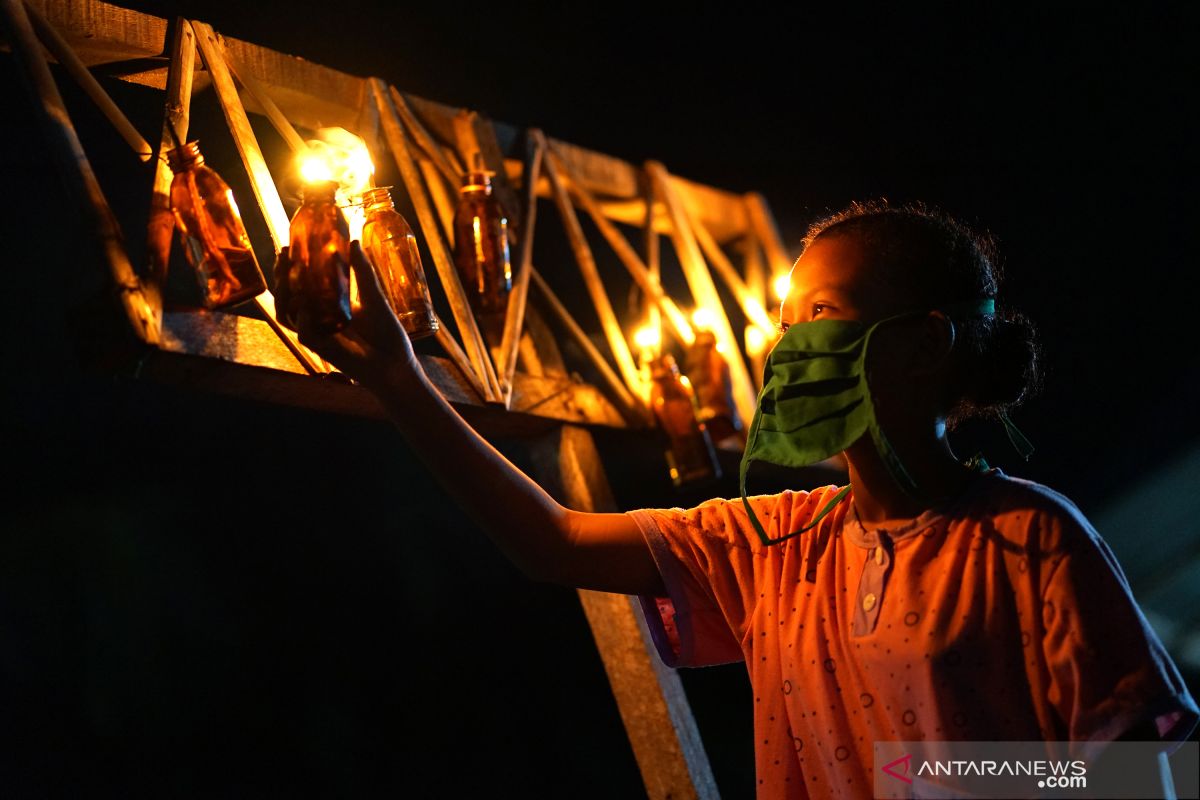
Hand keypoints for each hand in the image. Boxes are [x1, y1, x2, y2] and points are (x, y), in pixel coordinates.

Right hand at [273, 241, 417, 386]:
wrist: (396, 363)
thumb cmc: (386, 332)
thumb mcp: (374, 297)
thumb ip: (362, 273)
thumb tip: (353, 242)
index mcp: (328, 303)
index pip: (302, 283)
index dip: (291, 267)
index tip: (287, 246)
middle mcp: (319, 317)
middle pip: (288, 297)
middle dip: (282, 277)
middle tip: (284, 256)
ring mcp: (319, 333)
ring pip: (288, 315)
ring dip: (284, 296)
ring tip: (288, 276)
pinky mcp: (323, 349)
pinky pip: (304, 334)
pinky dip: (303, 320)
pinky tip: (305, 306)